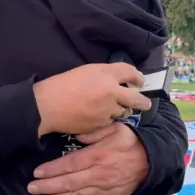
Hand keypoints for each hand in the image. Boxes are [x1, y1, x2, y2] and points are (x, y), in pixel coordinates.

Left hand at [27, 123, 148, 194]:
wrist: (153, 159)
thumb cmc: (131, 141)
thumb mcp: (114, 128)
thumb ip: (94, 132)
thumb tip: (78, 136)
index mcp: (97, 156)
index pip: (69, 164)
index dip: (52, 169)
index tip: (37, 172)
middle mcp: (98, 174)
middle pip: (69, 182)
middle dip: (48, 186)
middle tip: (32, 187)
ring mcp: (104, 188)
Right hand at [33, 63, 150, 135]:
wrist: (48, 105)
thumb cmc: (62, 85)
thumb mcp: (84, 71)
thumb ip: (103, 74)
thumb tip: (116, 81)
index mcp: (106, 74)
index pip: (130, 72)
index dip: (137, 76)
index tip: (140, 81)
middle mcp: (111, 91)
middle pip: (136, 98)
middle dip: (143, 101)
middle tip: (145, 103)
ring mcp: (108, 109)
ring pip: (123, 112)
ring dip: (120, 110)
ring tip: (112, 109)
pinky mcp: (102, 123)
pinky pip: (109, 122)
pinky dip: (106, 119)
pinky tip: (96, 116)